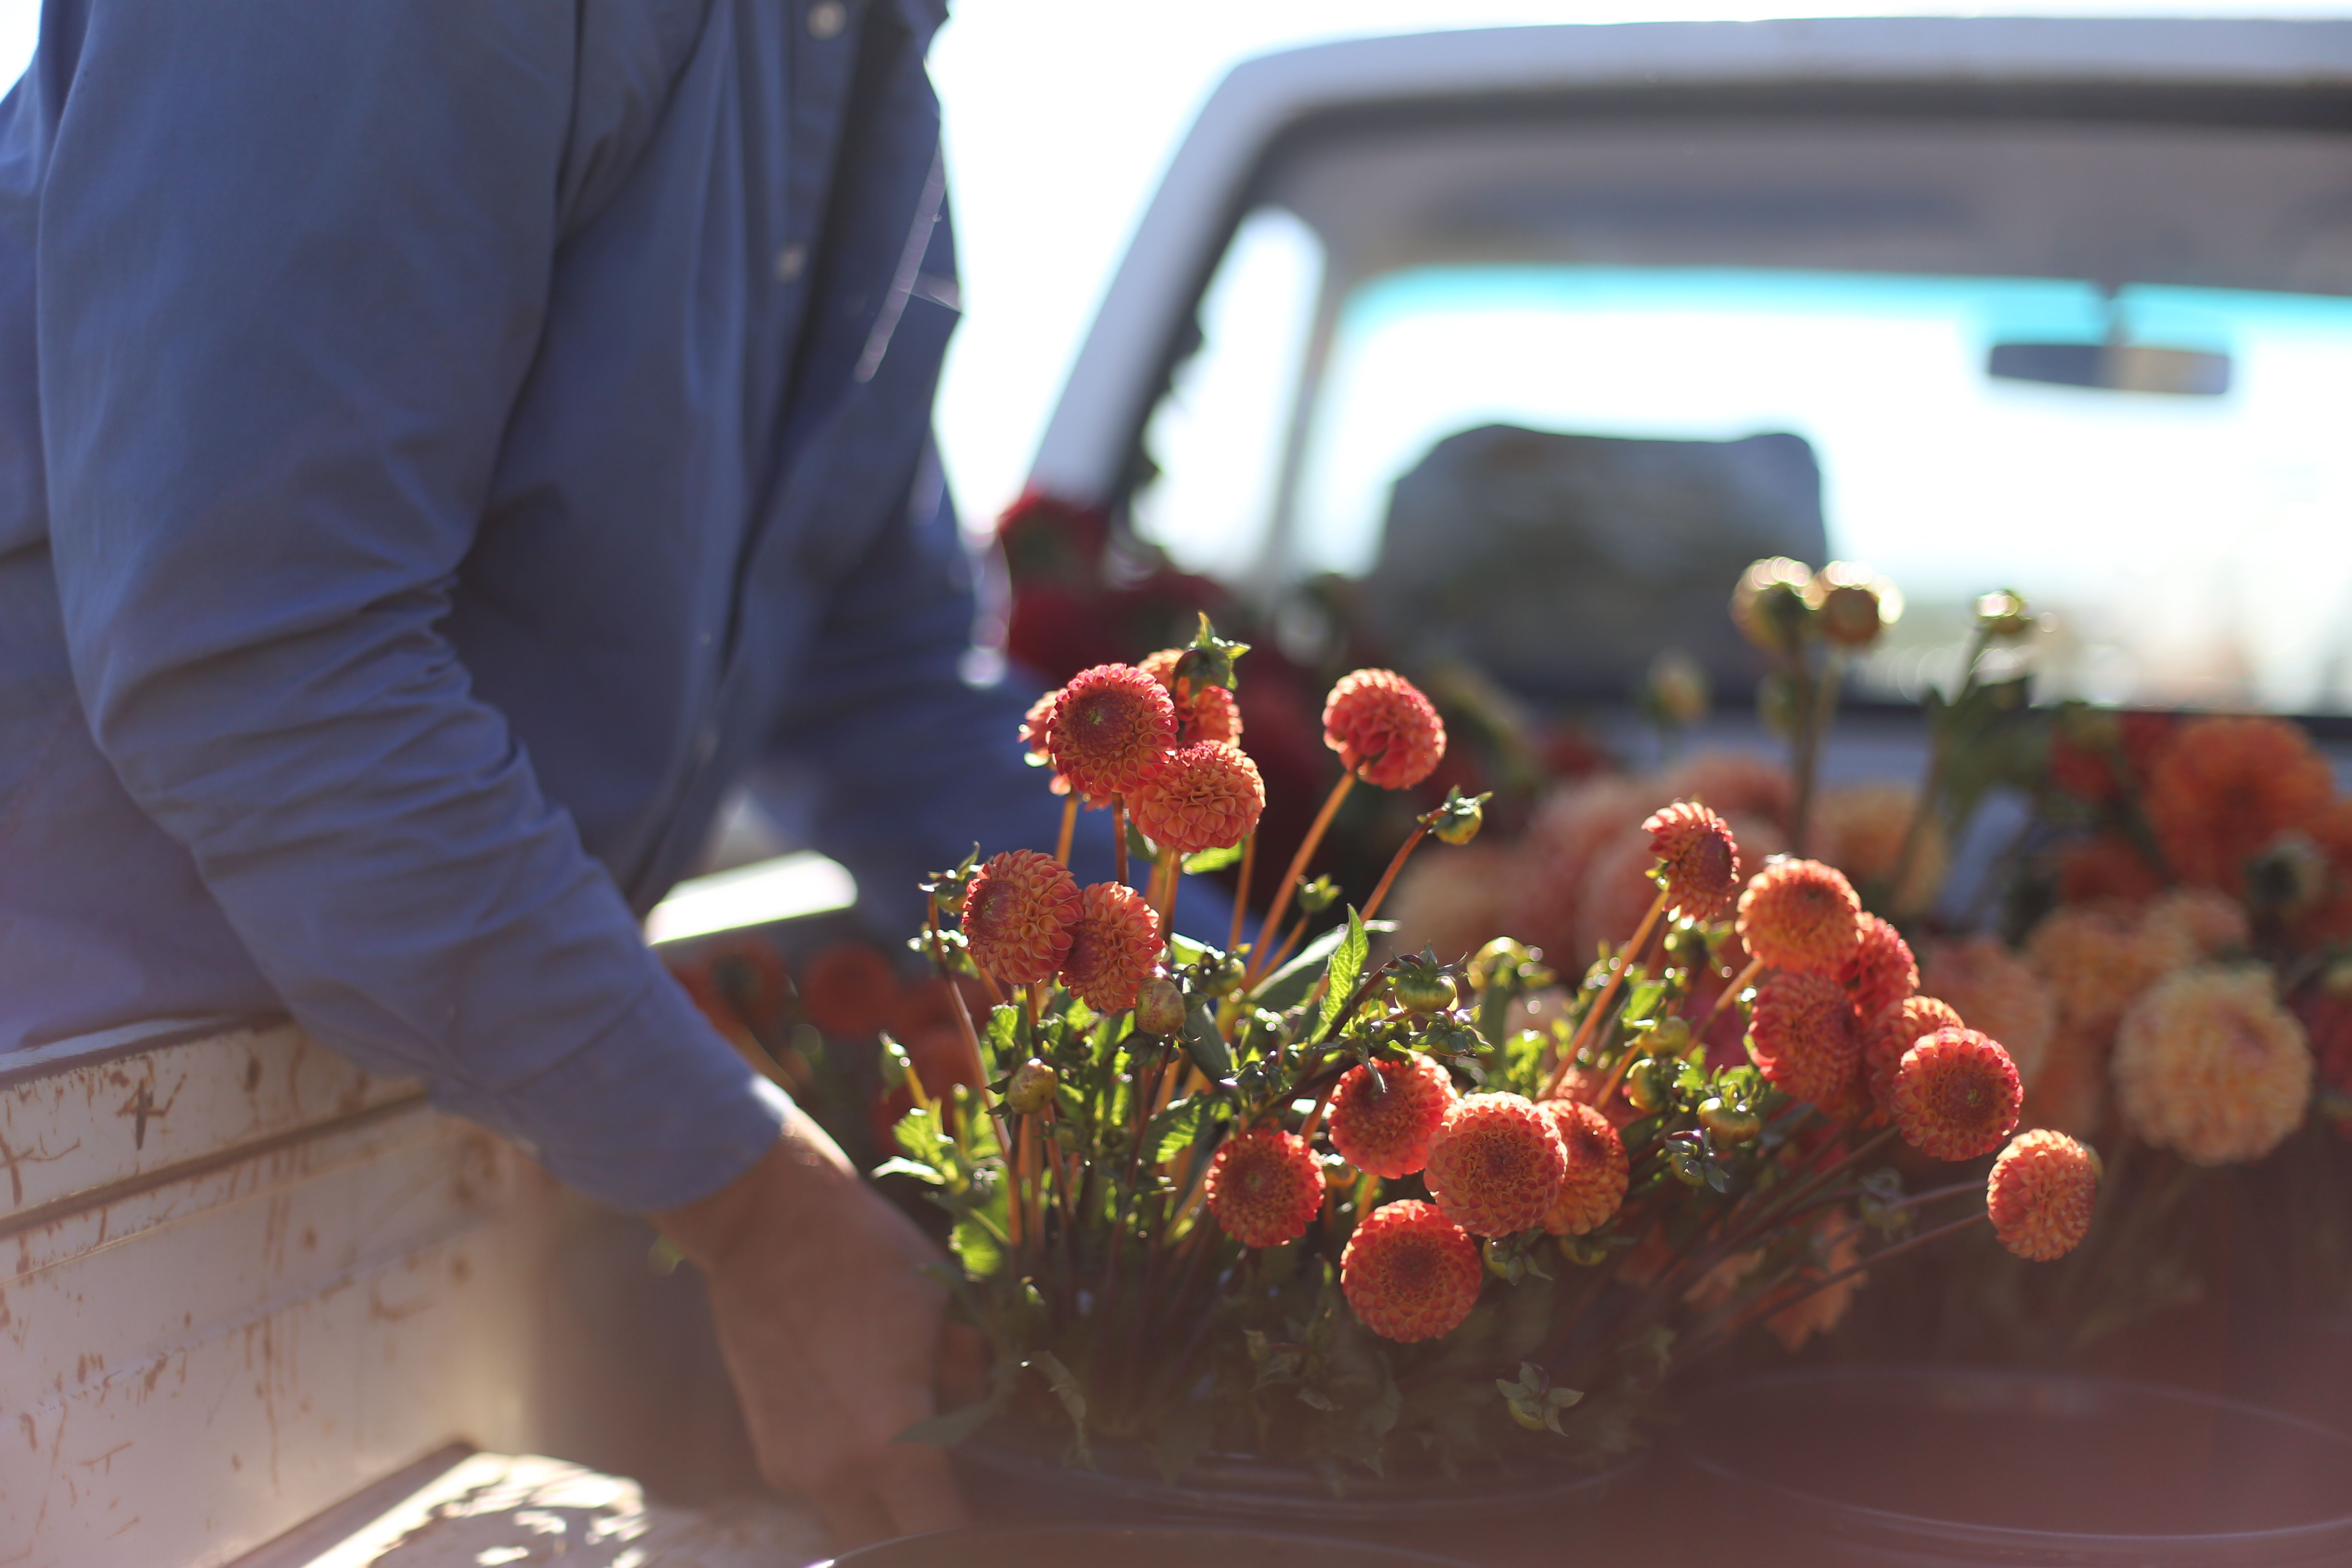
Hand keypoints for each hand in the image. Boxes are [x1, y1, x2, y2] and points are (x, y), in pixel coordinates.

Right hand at [656, 1101, 967, 1545]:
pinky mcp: (767, 1448)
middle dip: (927, 1528)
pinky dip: (852, 1472)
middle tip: (956, 1492)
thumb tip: (982, 1407)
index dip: (976, 1537)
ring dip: (887, 1500)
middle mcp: (836, 1473)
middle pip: (894, 1544)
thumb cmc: (864, 1256)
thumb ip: (964, 1376)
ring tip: (913, 1443)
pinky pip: (823, 1486)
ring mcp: (793, 1466)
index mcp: (891, 1444)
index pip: (943, 1534)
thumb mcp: (940, 1311)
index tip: (997, 1522)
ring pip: (855, 1517)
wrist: (764, 1223)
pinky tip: (867, 1417)